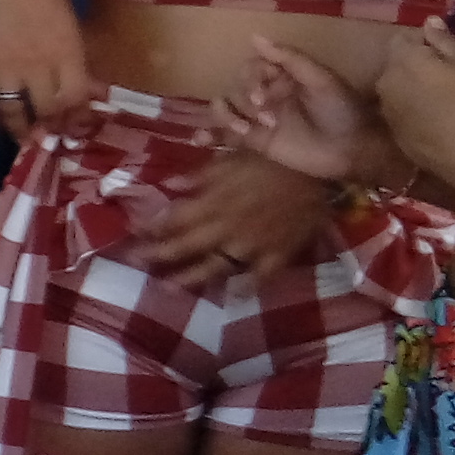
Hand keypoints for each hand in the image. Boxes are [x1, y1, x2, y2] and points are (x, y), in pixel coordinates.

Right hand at [0, 0, 94, 139]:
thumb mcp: (71, 24)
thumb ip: (73, 58)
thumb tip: (77, 93)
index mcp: (66, 51)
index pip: (74, 98)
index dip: (76, 120)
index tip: (75, 131)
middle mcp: (38, 63)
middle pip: (45, 110)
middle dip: (50, 129)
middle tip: (50, 137)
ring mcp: (6, 64)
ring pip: (13, 110)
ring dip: (20, 131)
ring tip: (25, 141)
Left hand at [133, 147, 331, 285]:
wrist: (321, 170)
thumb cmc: (273, 158)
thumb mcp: (232, 158)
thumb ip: (199, 176)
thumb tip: (167, 185)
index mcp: (213, 202)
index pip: (173, 220)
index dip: (151, 228)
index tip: (134, 234)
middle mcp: (226, 228)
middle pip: (185, 247)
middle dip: (157, 256)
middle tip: (135, 263)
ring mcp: (251, 246)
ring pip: (214, 267)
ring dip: (189, 279)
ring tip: (167, 287)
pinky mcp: (277, 255)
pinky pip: (258, 277)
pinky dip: (245, 288)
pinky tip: (231, 296)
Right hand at [205, 34, 393, 186]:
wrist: (352, 151)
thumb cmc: (342, 111)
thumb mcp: (321, 79)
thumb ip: (289, 58)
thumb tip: (254, 37)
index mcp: (284, 76)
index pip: (253, 67)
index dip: (251, 79)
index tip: (262, 96)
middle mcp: (269, 94)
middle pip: (236, 86)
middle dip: (244, 99)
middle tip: (264, 114)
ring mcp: (260, 118)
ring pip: (226, 108)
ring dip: (227, 116)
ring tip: (245, 130)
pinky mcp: (256, 142)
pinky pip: (227, 135)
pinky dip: (211, 134)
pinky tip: (200, 139)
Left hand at [369, 22, 454, 184]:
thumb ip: (444, 39)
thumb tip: (429, 21)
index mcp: (402, 59)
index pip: (403, 38)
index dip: (423, 42)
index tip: (445, 52)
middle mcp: (385, 81)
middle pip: (396, 63)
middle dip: (415, 63)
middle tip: (446, 74)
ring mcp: (385, 108)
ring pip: (396, 87)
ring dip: (411, 86)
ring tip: (441, 97)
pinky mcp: (391, 130)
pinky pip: (399, 110)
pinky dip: (411, 109)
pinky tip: (434, 118)